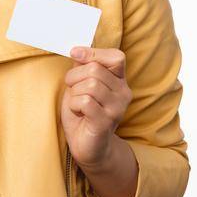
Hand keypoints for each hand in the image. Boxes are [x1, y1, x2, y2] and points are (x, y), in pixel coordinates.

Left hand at [59, 46, 132, 168]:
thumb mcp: (80, 85)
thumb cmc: (83, 113)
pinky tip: (78, 113)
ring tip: (77, 104)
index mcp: (119, 81)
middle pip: (95, 69)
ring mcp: (117, 108)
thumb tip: (77, 51)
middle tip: (72, 90)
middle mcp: (123, 93)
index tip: (75, 54)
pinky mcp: (106, 122)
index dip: (93, 53)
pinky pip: (85, 101)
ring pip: (90, 84)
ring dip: (74, 93)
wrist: (88, 146)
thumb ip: (82, 67)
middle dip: (74, 76)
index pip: (116, 57)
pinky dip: (74, 105)